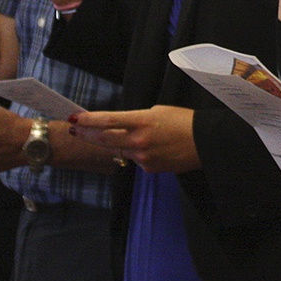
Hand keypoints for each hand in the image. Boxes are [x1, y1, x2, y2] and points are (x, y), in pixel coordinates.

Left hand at [69, 106, 199, 172]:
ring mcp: (143, 158)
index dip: (88, 120)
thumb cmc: (185, 121)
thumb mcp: (159, 111)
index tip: (74, 118)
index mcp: (143, 121)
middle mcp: (140, 141)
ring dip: (109, 143)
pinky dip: (133, 152)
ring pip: (118, 150)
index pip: (108, 121)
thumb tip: (123, 126)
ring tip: (101, 135)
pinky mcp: (149, 168)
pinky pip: (135, 159)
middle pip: (105, 139)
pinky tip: (143, 146)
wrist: (206, 143)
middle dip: (87, 134)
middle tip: (75, 129)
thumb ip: (137, 119)